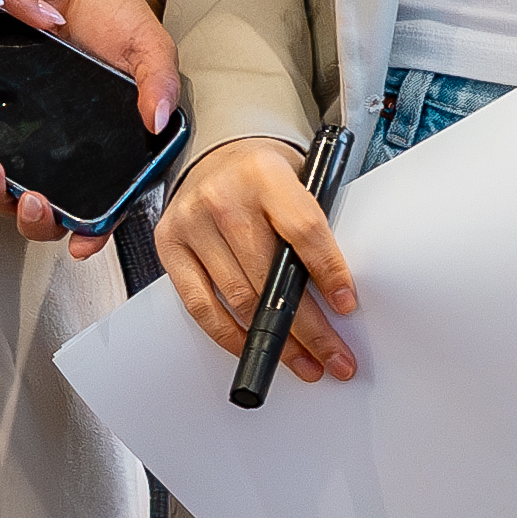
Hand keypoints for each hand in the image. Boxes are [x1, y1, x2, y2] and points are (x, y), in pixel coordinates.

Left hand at [0, 0, 184, 258]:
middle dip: (32, 216)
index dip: (92, 233)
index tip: (81, 242)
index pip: (102, 209)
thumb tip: (157, 121)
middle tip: (30, 198)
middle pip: (44, 214)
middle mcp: (63, 159)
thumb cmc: (114, 21)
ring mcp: (25, 146)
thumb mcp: (147, 45)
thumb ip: (159, 80)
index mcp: (107, 154)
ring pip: (2, 194)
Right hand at [154, 134, 358, 382]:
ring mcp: (192, 224)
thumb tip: (338, 293)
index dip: (328, 273)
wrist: (218, 155)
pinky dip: (231, 336)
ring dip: (276, 341)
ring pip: (239, 299)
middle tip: (335, 356)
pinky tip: (256, 349)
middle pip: (271, 277)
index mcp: (264, 175)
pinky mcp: (170, 247)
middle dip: (309, 327)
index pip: (303, 231)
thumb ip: (313, 226)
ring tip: (304, 362)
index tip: (346, 305)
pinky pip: (201, 306)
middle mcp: (223, 198)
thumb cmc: (263, 175)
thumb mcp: (300, 181)